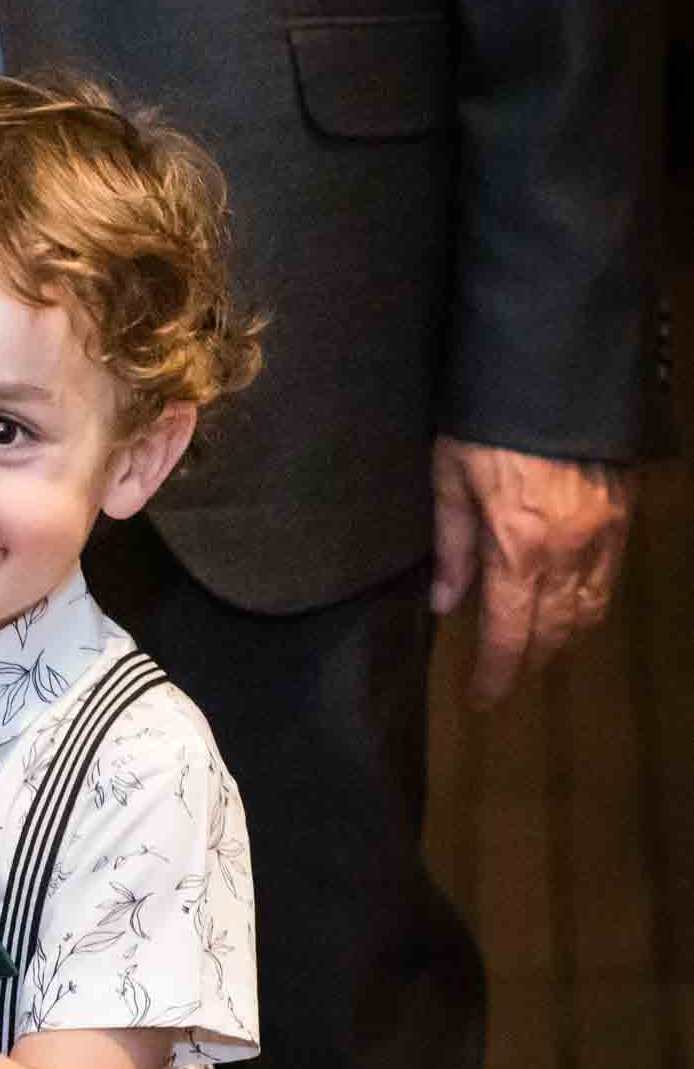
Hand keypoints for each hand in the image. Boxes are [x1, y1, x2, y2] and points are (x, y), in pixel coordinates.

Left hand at [430, 435, 635, 706]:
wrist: (551, 370)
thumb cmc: (485, 421)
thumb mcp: (449, 479)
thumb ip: (451, 547)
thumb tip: (445, 606)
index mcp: (518, 548)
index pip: (510, 634)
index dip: (496, 673)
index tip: (482, 698)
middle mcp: (569, 551)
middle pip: (555, 632)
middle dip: (529, 663)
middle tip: (505, 678)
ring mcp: (604, 533)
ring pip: (591, 610)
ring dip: (564, 639)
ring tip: (536, 651)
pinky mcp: (623, 514)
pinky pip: (610, 578)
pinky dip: (590, 604)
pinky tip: (571, 608)